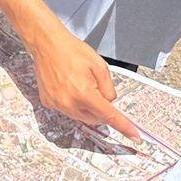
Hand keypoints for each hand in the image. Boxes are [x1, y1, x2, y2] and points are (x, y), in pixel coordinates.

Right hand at [29, 26, 140, 140]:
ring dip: (88, 108)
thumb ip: (108, 88)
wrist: (47, 44)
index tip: (134, 136)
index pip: (109, 115)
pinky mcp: (49, 102)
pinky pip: (67, 110)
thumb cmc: (72, 51)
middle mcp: (69, 103)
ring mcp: (57, 104)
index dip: (123, 126)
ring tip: (82, 85)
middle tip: (98, 90)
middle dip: (102, 110)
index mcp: (84, 93)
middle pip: (95, 118)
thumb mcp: (99, 65)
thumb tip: (110, 102)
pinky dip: (74, 104)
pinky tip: (70, 87)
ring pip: (81, 117)